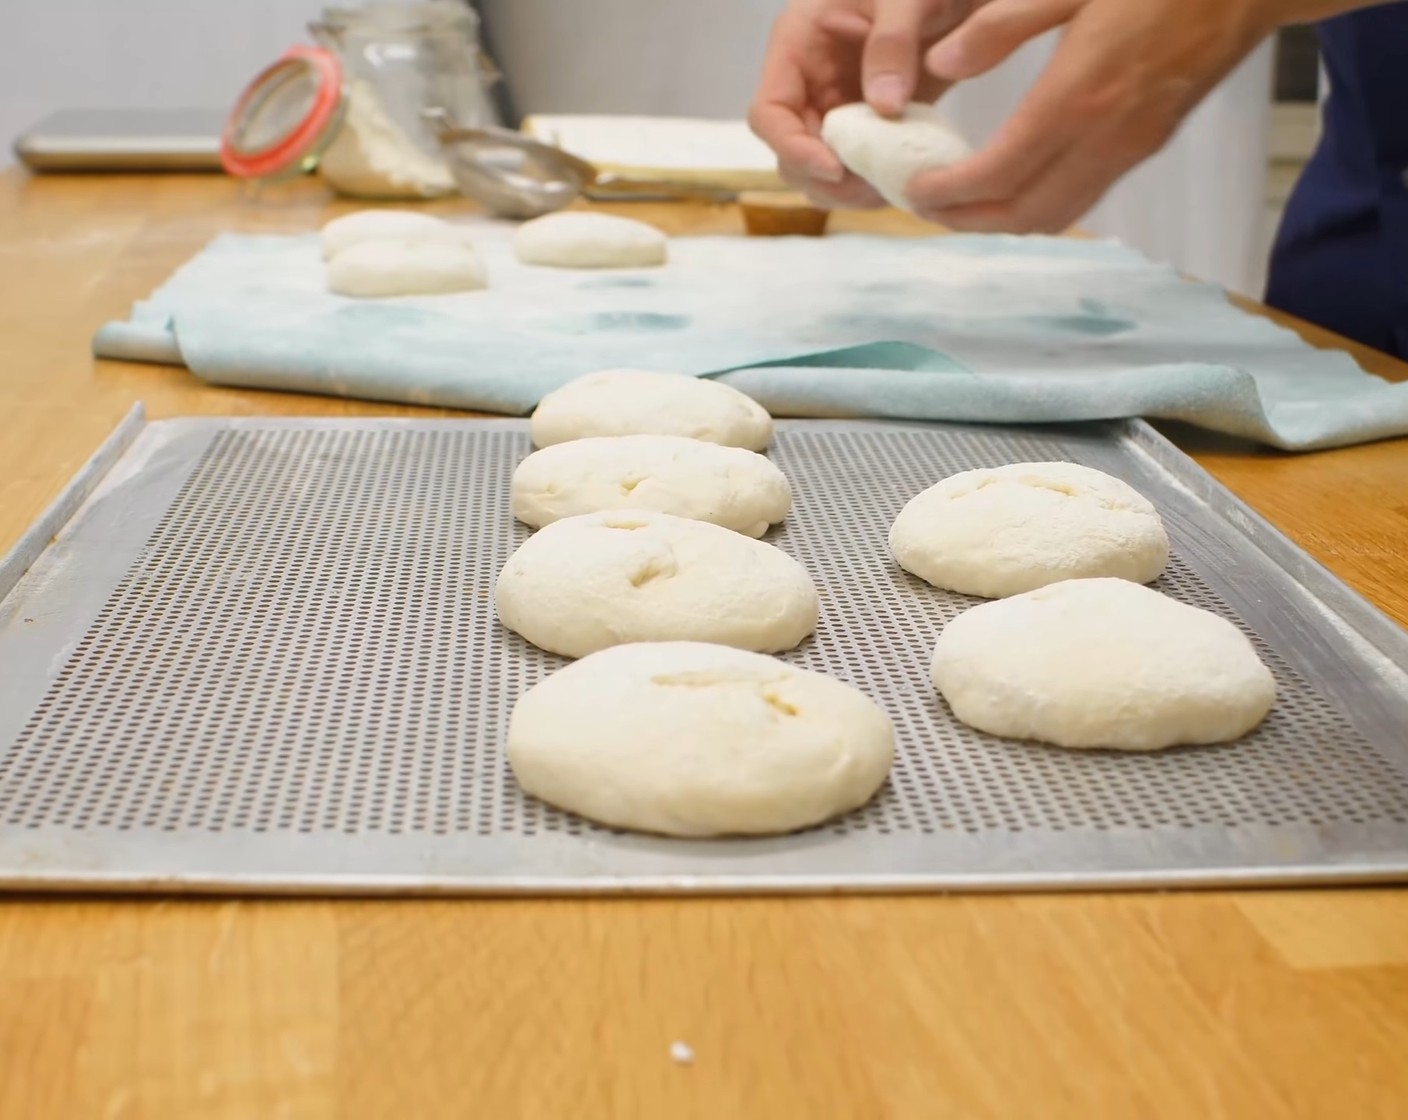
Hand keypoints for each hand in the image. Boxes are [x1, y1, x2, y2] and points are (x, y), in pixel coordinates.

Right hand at [748, 0, 974, 207]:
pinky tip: (900, 183)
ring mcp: (832, 109)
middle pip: (788, 152)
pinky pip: (852, 170)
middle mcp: (805, 84)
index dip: (793, 148)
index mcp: (796, 45)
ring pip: (816, 172)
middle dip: (824, 179)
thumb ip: (894, 42)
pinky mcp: (861, 128)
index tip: (836, 169)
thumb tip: (884, 107)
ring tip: (887, 189)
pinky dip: (871, 186)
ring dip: (846, 192)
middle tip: (870, 188)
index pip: (768, 112)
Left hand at [905, 0, 1278, 231]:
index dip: (947, 193)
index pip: (996, 174)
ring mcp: (1131, 148)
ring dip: (999, 222)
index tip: (910, 188)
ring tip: (957, 204)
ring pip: (1053, 216)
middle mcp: (1105, 137)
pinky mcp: (1147, 146)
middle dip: (964, 220)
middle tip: (920, 206)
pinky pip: (1080, 198)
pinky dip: (1036, 206)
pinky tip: (1009, 186)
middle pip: (1021, 214)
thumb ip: (1002, 24)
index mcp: (1077, 96)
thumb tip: (941, 61)